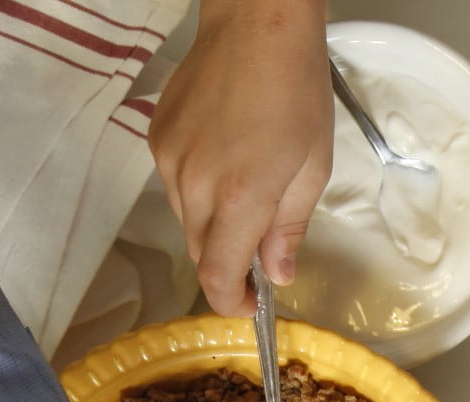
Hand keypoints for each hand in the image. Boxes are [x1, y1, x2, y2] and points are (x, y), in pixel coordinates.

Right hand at [151, 0, 333, 312]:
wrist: (256, 25)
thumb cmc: (295, 89)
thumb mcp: (312, 168)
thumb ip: (289, 228)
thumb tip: (276, 273)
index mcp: (240, 196)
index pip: (218, 274)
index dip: (230, 302)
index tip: (248, 306)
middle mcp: (195, 183)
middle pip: (201, 252)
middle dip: (228, 263)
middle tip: (260, 250)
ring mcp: (170, 159)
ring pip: (186, 220)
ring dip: (214, 224)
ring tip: (247, 190)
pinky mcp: (157, 138)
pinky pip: (174, 185)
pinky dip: (198, 191)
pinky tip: (225, 162)